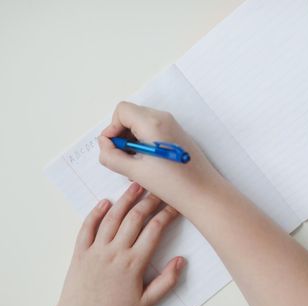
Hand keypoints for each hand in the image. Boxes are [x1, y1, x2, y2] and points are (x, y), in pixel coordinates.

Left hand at [27, 183, 185, 305]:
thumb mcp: (146, 304)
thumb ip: (167, 282)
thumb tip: (180, 261)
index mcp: (134, 263)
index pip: (155, 230)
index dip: (167, 214)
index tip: (175, 205)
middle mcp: (115, 252)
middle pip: (135, 218)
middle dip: (149, 201)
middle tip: (158, 189)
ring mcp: (96, 250)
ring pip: (112, 217)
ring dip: (125, 199)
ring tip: (135, 186)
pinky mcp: (80, 252)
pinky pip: (87, 227)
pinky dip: (95, 213)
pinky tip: (104, 202)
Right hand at [98, 102, 224, 213]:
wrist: (204, 193)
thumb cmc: (173, 184)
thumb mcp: (135, 172)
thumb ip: (112, 156)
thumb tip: (104, 145)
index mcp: (153, 123)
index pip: (121, 111)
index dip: (112, 129)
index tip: (113, 149)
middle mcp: (163, 118)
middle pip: (130, 116)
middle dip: (121, 136)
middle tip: (123, 160)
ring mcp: (172, 125)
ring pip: (140, 124)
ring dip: (131, 141)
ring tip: (135, 166)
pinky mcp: (177, 135)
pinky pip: (152, 131)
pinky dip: (143, 143)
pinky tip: (147, 165)